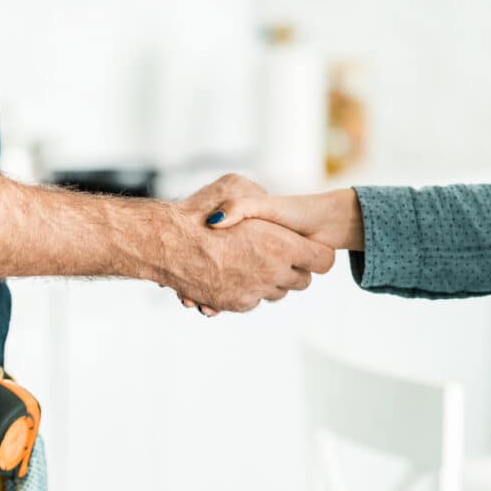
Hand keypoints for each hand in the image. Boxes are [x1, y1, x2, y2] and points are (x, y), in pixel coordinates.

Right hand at [161, 174, 335, 313]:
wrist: (167, 243)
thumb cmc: (199, 211)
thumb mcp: (235, 186)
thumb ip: (259, 197)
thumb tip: (267, 204)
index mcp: (282, 245)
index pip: (323, 260)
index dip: (316, 254)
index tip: (306, 248)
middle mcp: (273, 272)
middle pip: (302, 281)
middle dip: (293, 269)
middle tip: (277, 254)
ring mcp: (254, 291)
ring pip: (276, 293)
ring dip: (269, 280)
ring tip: (251, 262)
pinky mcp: (235, 304)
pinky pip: (252, 301)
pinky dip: (246, 290)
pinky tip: (231, 273)